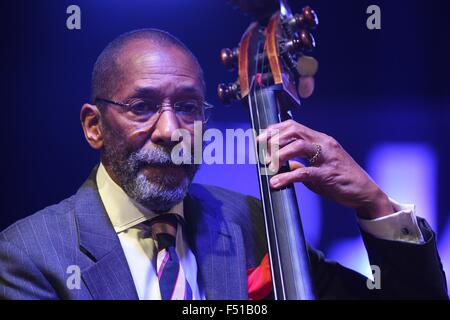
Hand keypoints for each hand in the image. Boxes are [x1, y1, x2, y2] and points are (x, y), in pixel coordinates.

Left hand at [256, 120, 393, 219]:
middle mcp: (324, 144)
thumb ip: (301, 163)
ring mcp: (327, 158)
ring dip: (279, 154)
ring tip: (268, 165)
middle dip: (273, 139)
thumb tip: (284, 164)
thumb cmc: (342, 179)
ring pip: (299, 146)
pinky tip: (277, 182)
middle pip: (294, 131)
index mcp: (321, 140)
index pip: (294, 126)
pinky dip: (287, 177)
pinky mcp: (328, 174)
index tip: (260, 139)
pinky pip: (304, 172)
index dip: (274, 130)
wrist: (365, 192)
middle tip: (261, 151)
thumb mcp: (318, 168)